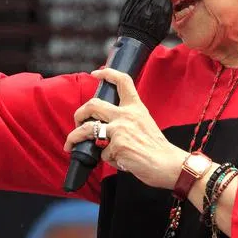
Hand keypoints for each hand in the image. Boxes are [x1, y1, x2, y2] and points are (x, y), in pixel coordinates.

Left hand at [63, 68, 185, 189]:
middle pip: (93, 104)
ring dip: (74, 136)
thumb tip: (106, 129)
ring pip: (87, 128)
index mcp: (135, 107)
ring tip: (70, 145)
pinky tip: (118, 161)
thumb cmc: (157, 148)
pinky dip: (107, 159)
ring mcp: (119, 129)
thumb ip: (127, 120)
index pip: (122, 81)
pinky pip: (102, 152)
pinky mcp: (116, 146)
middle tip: (77, 122)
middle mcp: (126, 115)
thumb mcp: (145, 123)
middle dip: (79, 113)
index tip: (96, 73)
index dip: (107, 73)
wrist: (168, 164)